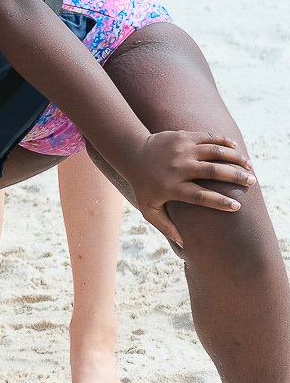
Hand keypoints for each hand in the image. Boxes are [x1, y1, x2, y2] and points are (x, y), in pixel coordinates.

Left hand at [116, 130, 252, 247]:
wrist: (131, 154)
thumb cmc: (144, 186)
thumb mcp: (149, 209)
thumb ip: (165, 227)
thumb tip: (184, 245)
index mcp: (172, 187)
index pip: (200, 196)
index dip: (219, 202)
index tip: (237, 207)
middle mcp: (178, 167)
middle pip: (212, 171)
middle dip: (235, 177)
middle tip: (252, 182)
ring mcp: (181, 149)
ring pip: (214, 152)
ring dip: (235, 158)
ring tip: (250, 167)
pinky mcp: (182, 136)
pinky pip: (207, 137)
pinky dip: (223, 141)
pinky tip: (236, 148)